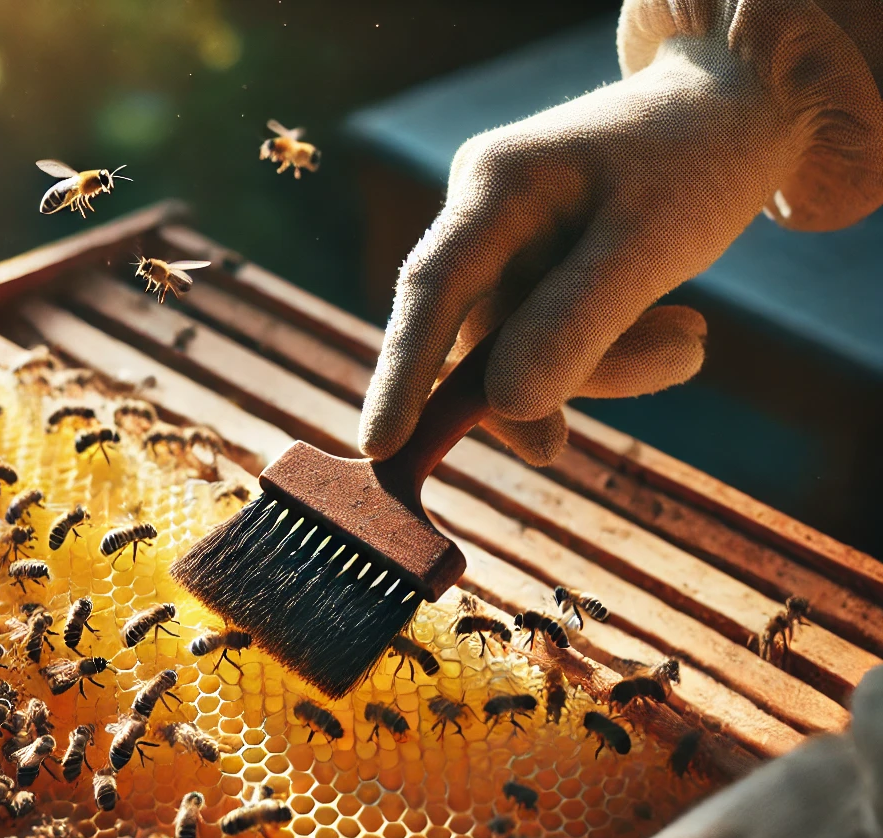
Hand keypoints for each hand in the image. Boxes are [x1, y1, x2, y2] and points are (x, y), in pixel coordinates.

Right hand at [358, 13, 870, 465]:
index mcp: (496, 186)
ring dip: (612, 365)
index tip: (380, 449)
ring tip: (692, 336)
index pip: (432, 290)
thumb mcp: (651, 240)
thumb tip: (507, 407)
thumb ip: (577, 323)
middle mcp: (483, 218)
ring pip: (524, 353)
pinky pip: (552, 344)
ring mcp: (506, 249)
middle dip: (579, 371)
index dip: (403, 375)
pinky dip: (614, 354)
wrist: (733, 112)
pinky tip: (676, 329)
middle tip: (684, 353)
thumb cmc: (698, 157)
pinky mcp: (534, 273)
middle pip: (490, 339)